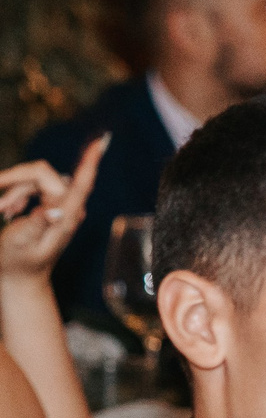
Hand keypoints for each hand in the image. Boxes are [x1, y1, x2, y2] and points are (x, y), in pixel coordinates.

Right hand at [0, 138, 101, 281]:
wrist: (21, 278)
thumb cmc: (18, 263)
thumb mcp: (22, 242)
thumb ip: (36, 223)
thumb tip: (54, 210)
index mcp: (66, 215)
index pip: (81, 181)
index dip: (89, 159)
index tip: (102, 138)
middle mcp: (67, 208)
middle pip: (43, 173)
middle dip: (16, 180)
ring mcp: (60, 207)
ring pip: (33, 181)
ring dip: (12, 191)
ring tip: (2, 211)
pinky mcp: (51, 208)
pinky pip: (31, 189)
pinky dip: (16, 196)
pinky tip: (8, 211)